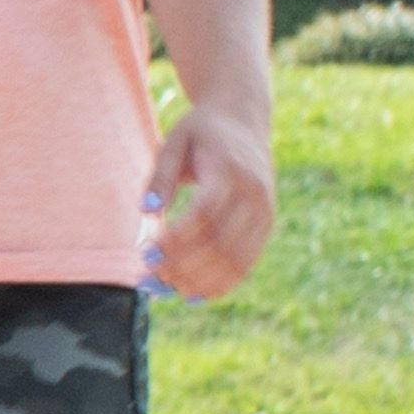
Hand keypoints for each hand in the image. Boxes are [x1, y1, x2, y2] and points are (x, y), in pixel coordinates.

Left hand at [144, 99, 276, 299]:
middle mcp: (254, 194)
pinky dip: (221, 283)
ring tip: (167, 288)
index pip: (204, 215)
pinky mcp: (267, 225)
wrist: (244, 119)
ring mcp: (265, 212)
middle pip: (220, 243)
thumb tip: (146, 211)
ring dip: (200, 281)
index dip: (176, 240)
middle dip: (183, 266)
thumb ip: (160, 175)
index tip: (147, 253)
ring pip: (235, 260)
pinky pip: (246, 262)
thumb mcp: (175, 140)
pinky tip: (194, 294)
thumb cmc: (202, 132)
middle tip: (150, 277)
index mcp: (231, 171)